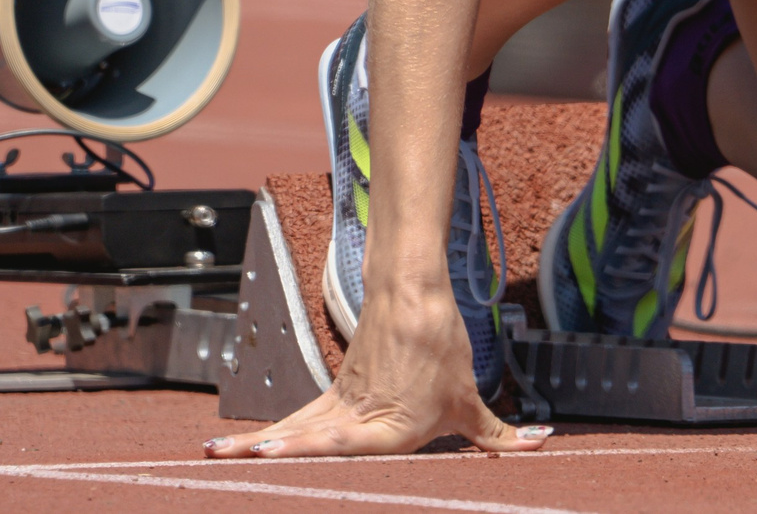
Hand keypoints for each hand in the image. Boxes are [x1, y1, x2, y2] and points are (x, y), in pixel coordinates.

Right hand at [203, 280, 547, 457]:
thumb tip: (540, 444)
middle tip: (235, 462)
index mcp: (393, 430)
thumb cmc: (441, 347)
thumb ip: (499, 435)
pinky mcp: (331, 396)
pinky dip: (268, 438)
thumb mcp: (470, 401)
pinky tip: (238, 451)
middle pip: (309, 441)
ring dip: (258, 447)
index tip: (275, 452)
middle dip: (273, 456)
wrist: (414, 294)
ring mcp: (340, 405)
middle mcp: (360, 420)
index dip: (314, 448)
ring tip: (216, 459)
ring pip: (295, 431)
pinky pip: (297, 422)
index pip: (346, 444)